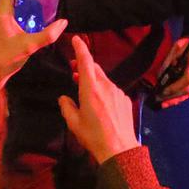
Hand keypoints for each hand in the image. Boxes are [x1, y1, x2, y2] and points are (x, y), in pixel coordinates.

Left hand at [0, 0, 68, 85]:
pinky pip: (3, 17)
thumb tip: (63, 23)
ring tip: (32, 4)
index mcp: (2, 14)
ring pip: (5, 8)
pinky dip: (13, 14)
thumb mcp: (30, 46)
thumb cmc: (5, 60)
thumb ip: (48, 34)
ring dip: (17, 4)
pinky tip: (24, 22)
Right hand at [58, 34, 138, 164]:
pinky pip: (112, 89)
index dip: (80, 48)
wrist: (119, 149)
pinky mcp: (125, 99)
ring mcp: (118, 92)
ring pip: (104, 79)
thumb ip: (67, 107)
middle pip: (95, 68)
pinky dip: (104, 90)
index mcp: (91, 89)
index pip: (86, 61)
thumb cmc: (93, 136)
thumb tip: (63, 98)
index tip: (76, 39)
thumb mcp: (74, 123)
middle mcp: (106, 86)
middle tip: (74, 71)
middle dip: (84, 66)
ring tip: (85, 90)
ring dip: (94, 80)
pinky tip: (100, 104)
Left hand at [153, 36, 188, 106]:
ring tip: (162, 103)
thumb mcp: (178, 46)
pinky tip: (171, 101)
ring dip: (176, 99)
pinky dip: (180, 98)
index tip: (164, 89)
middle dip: (173, 96)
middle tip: (159, 98)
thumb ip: (169, 60)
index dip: (176, 86)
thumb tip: (160, 77)